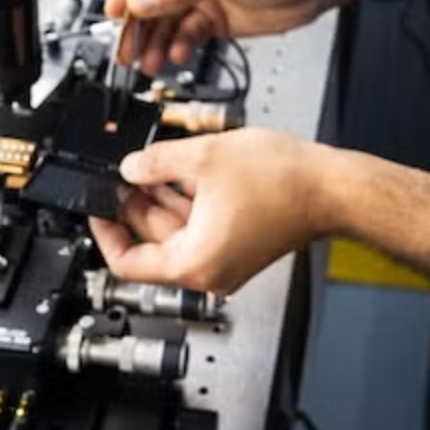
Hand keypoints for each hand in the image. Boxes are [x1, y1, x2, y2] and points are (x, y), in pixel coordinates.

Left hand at [88, 129, 339, 294]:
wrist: (332, 186)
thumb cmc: (286, 183)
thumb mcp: (204, 158)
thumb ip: (155, 163)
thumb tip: (130, 167)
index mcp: (194, 262)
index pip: (127, 263)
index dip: (105, 231)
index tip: (96, 209)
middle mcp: (210, 270)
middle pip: (153, 244)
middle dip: (136, 205)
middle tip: (121, 175)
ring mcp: (227, 260)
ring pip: (178, 232)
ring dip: (162, 200)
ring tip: (148, 167)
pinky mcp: (241, 246)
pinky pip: (201, 227)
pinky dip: (189, 202)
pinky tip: (181, 172)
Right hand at [107, 0, 333, 75]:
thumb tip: (140, 1)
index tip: (116, 11)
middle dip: (134, 23)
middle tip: (125, 49)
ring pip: (161, 20)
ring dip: (153, 42)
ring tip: (149, 62)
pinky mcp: (209, 17)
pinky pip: (183, 34)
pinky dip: (177, 47)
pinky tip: (177, 56)